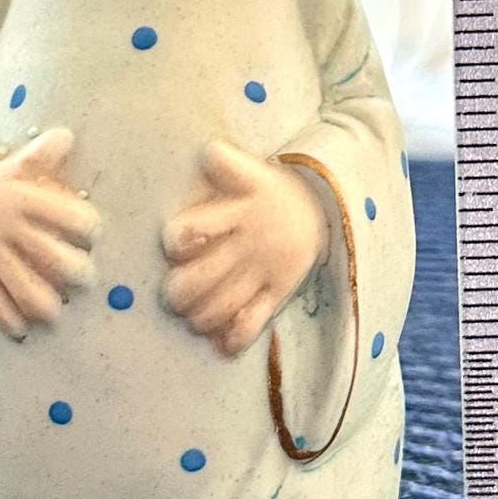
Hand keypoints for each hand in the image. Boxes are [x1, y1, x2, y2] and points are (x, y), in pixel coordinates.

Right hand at [0, 128, 97, 337]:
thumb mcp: (18, 163)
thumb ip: (45, 152)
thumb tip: (67, 136)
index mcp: (24, 198)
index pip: (69, 217)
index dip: (89, 228)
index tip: (91, 232)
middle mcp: (9, 228)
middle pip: (53, 259)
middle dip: (78, 272)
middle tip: (85, 275)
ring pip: (24, 289)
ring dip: (47, 305)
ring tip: (59, 307)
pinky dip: (11, 321)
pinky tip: (25, 328)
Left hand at [161, 141, 326, 358]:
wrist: (323, 208)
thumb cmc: (268, 192)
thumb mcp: (251, 170)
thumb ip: (225, 165)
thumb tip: (206, 154)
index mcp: (236, 211)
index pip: (194, 230)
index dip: (179, 241)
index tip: (178, 247)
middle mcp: (248, 242)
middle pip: (201, 278)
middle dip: (179, 294)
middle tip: (174, 297)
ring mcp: (264, 270)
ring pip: (224, 304)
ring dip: (200, 317)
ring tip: (193, 318)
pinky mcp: (279, 290)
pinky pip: (255, 321)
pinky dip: (235, 337)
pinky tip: (222, 344)